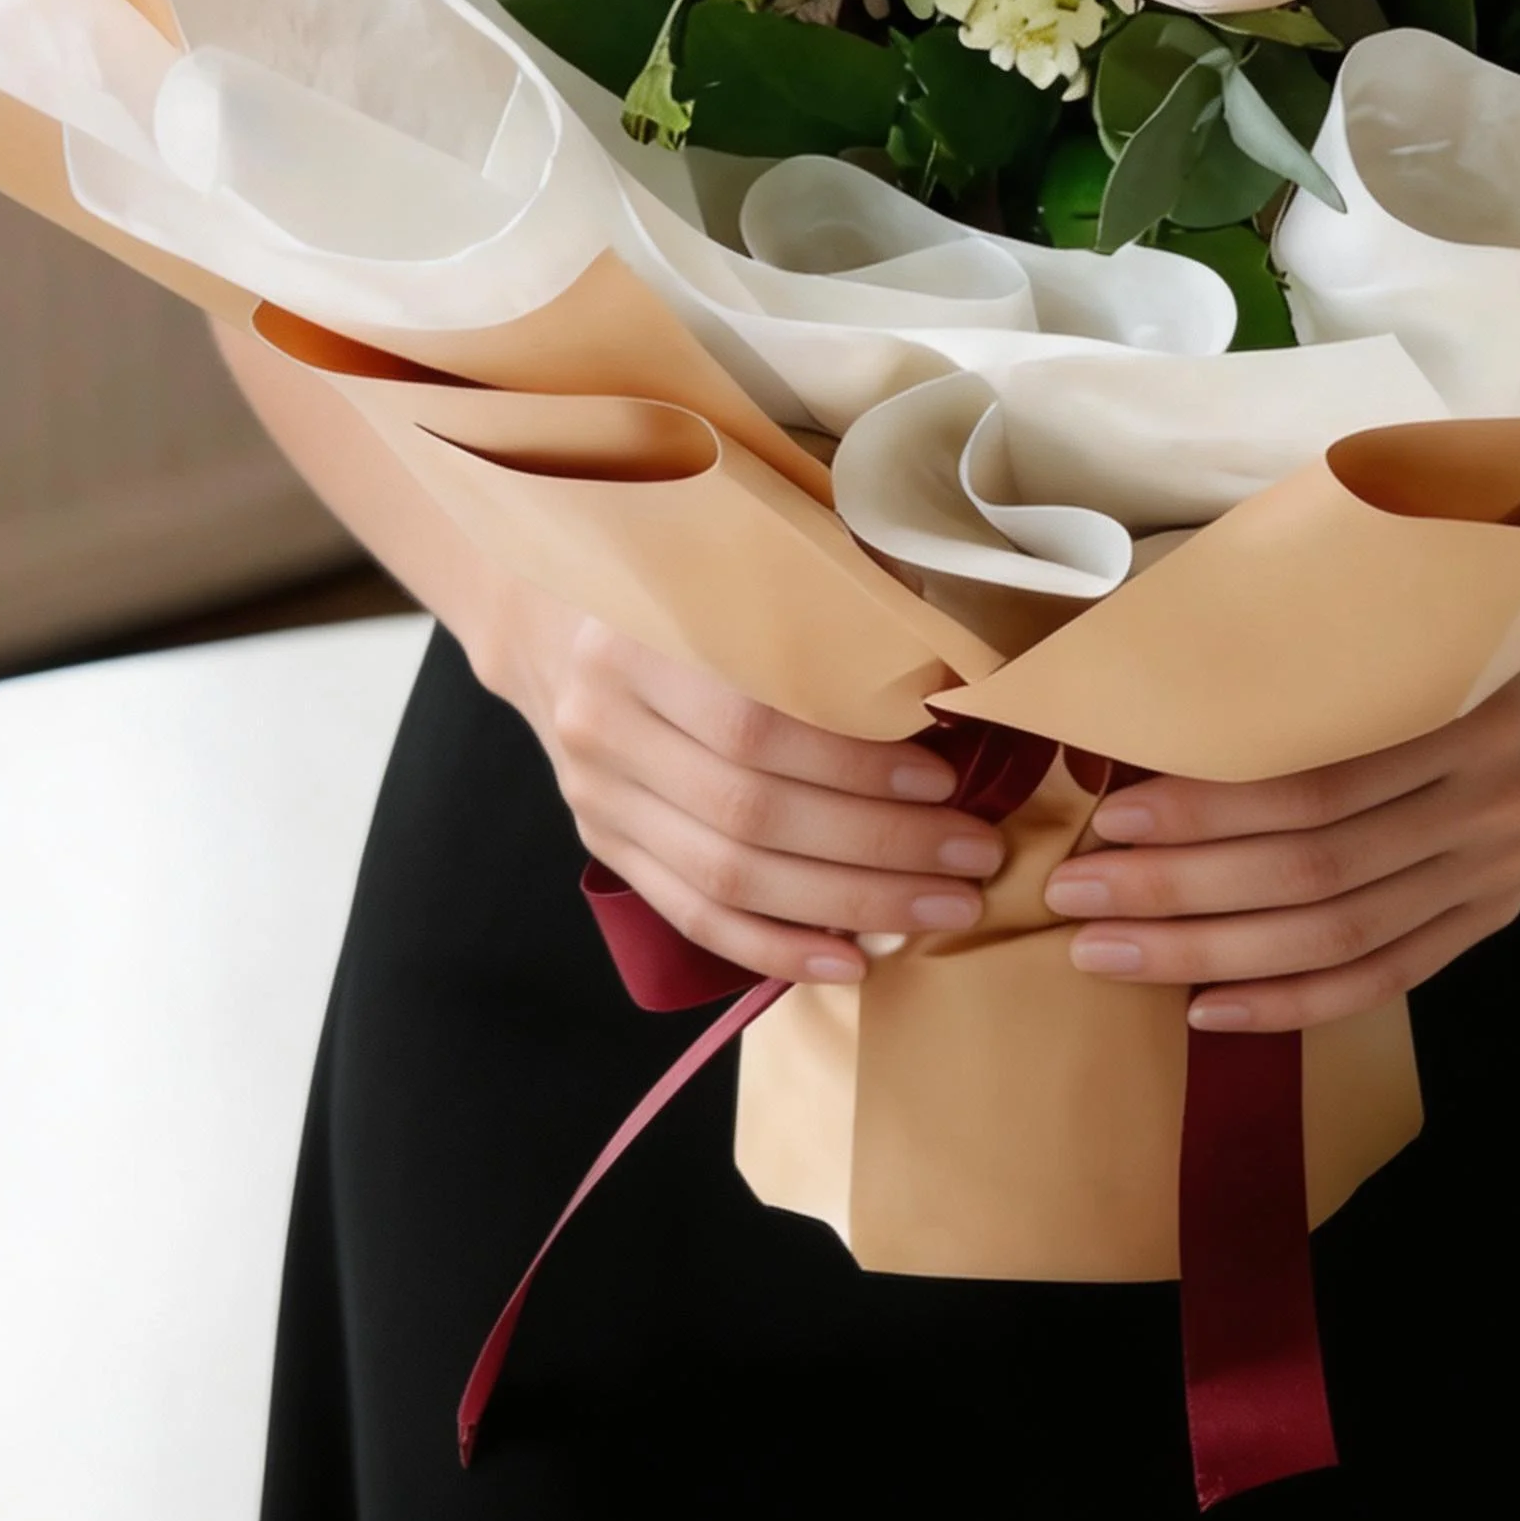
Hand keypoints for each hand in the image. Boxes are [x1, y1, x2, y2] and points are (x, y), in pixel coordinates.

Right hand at [486, 596, 1004, 988]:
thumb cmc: (671, 577)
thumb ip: (818, 600)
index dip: (852, 761)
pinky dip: (775, 949)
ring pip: (729, 876)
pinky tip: (851, 962)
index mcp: (636, 635)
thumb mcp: (729, 558)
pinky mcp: (608, 844)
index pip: (753, 722)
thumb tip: (948, 660)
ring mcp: (599, 795)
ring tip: (943, 906)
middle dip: (878, 845)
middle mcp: (605, 723)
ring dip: (848, 903)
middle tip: (975, 855)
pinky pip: (694, 915)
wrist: (544, 615)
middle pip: (750, 811)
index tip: (945, 776)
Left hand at [1043, 620, 1519, 1032]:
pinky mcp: (1495, 913)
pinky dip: (1294, 1002)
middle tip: (1076, 891)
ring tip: (1109, 951)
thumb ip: (1298, 647)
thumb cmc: (1466, 613)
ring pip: (1339, 935)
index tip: (1108, 810)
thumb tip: (1146, 675)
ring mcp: (1497, 867)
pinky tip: (1207, 1010)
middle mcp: (1486, 799)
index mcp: (1458, 706)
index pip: (1309, 782)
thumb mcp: (1399, 604)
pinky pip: (1386, 978)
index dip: (1204, 808)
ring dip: (1212, 953)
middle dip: (1180, 889)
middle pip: (1313, 871)